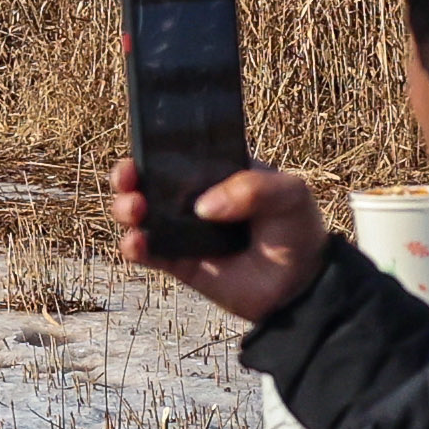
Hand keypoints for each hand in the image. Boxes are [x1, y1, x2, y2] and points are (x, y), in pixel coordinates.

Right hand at [113, 155, 330, 329]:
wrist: (302, 285)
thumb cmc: (297, 230)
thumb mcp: (289, 194)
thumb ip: (252, 189)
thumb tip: (204, 207)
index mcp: (217, 171)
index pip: (180, 151)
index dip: (156, 145)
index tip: (144, 143)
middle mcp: (194, 197)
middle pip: (148, 179)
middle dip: (128, 175)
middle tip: (128, 177)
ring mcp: (183, 230)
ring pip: (140, 214)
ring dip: (126, 208)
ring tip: (135, 210)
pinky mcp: (179, 263)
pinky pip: (147, 253)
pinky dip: (134, 247)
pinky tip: (136, 242)